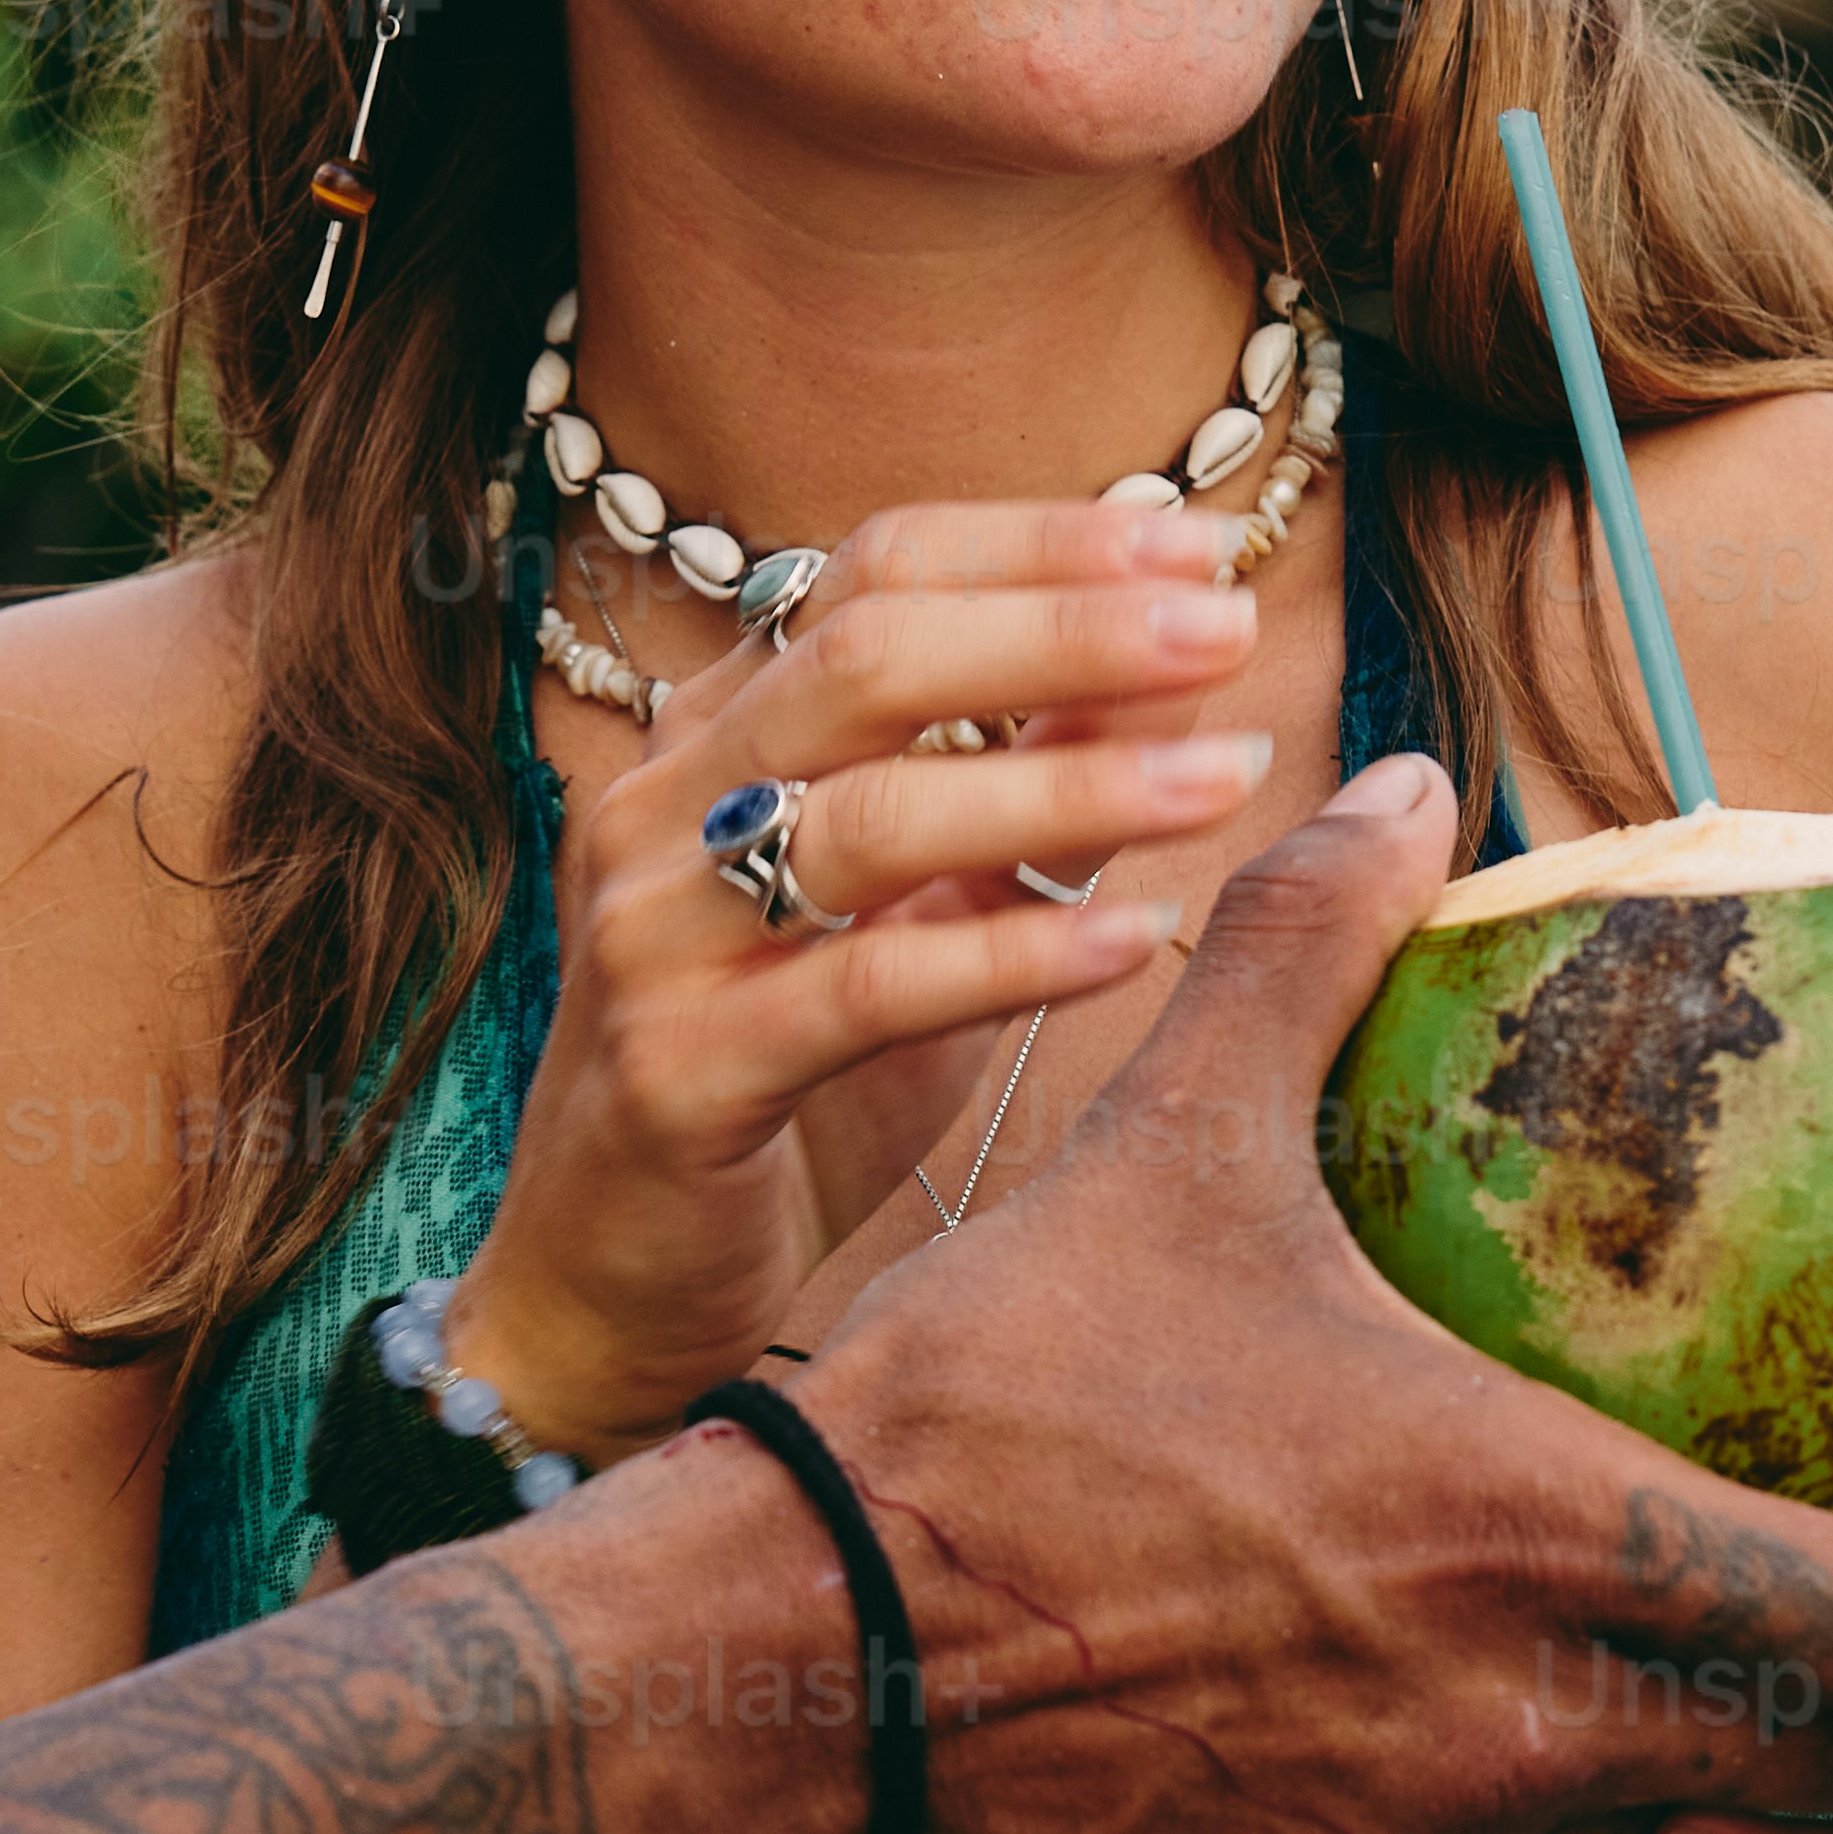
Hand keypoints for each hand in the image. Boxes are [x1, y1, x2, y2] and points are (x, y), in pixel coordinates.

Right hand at [443, 504, 1279, 1460]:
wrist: (606, 1289)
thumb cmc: (784, 1087)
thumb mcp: (917, 921)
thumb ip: (1018, 802)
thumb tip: (1171, 681)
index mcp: (717, 737)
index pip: (872, 575)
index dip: (1038, 544)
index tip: (1194, 545)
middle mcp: (665, 806)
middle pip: (867, 656)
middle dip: (1062, 626)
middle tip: (1222, 629)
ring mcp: (654, 934)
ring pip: (868, 813)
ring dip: (1067, 784)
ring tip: (1226, 779)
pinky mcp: (674, 1073)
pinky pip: (861, 991)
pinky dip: (1010, 956)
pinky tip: (1133, 943)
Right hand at [777, 755, 1832, 1833]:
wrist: (771, 1687)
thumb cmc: (984, 1413)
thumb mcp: (1163, 1148)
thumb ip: (1305, 954)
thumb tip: (1406, 784)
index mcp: (1550, 1552)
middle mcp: (1535, 1753)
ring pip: (1652, 1831)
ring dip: (1689, 1741)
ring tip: (1658, 1620)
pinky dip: (1499, 1804)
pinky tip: (1416, 1699)